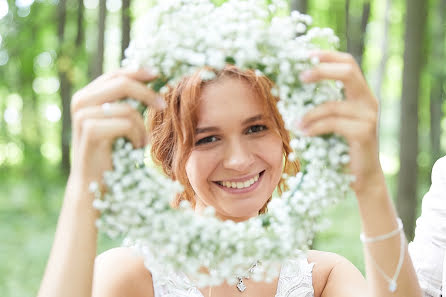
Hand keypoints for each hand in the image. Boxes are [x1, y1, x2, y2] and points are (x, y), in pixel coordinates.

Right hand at [69, 68, 164, 193]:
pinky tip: (134, 147)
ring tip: (140, 142)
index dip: (138, 72)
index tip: (158, 74)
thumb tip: (152, 78)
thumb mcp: (118, 121)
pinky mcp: (90, 130)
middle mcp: (81, 100)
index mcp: (87, 95)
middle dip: (147, 94)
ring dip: (141, 127)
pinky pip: (126, 124)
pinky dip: (137, 136)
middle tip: (163, 105)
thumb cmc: (111, 152)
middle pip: (122, 84)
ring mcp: (83, 115)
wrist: (93, 182)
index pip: (115, 74)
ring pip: (128, 108)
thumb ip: (125, 101)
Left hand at [298, 50, 380, 193]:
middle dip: (322, 70)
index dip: (328, 56)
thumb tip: (287, 91)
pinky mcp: (364, 132)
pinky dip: (315, 127)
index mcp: (360, 94)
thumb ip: (319, 105)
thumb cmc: (340, 147)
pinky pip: (333, 123)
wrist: (360, 177)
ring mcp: (368, 116)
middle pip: (348, 71)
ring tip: (295, 123)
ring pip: (333, 104)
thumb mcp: (329, 121)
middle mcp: (368, 101)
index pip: (348, 63)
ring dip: (309, 113)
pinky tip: (304, 133)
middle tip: (301, 75)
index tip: (306, 54)